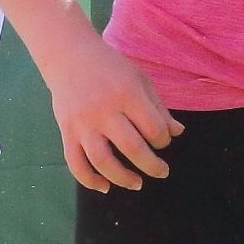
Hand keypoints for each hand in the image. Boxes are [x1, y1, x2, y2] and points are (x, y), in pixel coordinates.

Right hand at [46, 34, 176, 191]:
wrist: (68, 56)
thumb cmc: (110, 68)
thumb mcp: (139, 80)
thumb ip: (158, 108)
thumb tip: (177, 133)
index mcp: (127, 94)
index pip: (153, 128)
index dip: (163, 140)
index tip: (162, 140)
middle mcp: (104, 110)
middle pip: (132, 148)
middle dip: (152, 166)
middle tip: (162, 172)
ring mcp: (83, 123)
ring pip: (102, 161)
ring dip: (123, 178)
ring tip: (136, 184)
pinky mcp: (66, 132)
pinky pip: (75, 163)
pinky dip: (89, 180)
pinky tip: (104, 186)